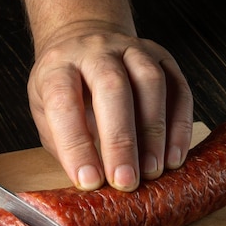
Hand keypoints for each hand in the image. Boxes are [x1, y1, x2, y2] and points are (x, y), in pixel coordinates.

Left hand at [27, 21, 192, 190]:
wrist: (82, 42)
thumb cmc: (64, 89)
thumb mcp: (45, 114)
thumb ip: (64, 143)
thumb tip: (90, 183)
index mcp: (58, 67)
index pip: (63, 104)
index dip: (76, 146)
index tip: (88, 181)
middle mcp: (95, 51)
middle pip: (112, 88)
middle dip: (120, 141)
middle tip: (125, 181)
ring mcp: (131, 49)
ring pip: (151, 83)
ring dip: (154, 132)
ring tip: (152, 171)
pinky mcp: (161, 57)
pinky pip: (178, 89)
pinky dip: (179, 126)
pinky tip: (173, 157)